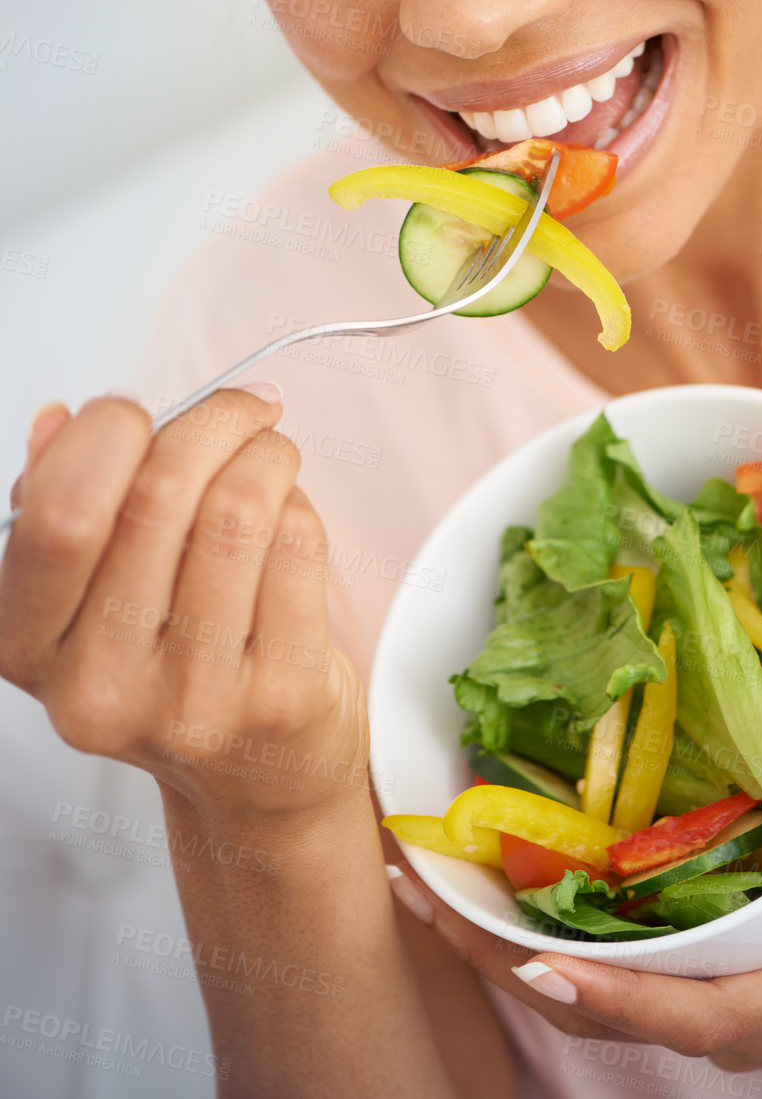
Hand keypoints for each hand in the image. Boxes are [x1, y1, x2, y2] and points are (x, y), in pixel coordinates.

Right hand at [0, 390, 368, 822]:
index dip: (106, 434)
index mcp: (30, 648)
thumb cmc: (172, 663)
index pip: (58, 516)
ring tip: (271, 455)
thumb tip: (59, 421)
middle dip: (211, 422)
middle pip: (160, 493)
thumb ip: (62, 507)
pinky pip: (298, 546)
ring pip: (238, 510)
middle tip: (243, 410)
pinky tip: (290, 516)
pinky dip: (300, 505)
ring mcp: (195, 700)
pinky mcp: (280, 697)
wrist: (258, 782)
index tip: (138, 412)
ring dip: (266, 454)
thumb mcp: (88, 602)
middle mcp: (101, 686)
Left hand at [394, 581, 761, 1071]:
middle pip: (599, 1005)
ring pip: (587, 1000)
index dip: (606, 989)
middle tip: (418, 880)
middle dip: (503, 950)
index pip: (687, 1007)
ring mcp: (711, 1015)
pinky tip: (483, 895)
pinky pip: (604, 984)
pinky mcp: (696, 1000)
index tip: (530, 953)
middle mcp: (737, 1012)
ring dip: (503, 947)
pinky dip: (542, 945)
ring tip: (421, 880)